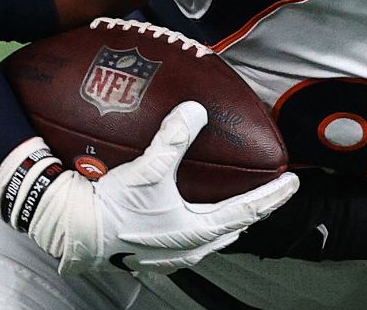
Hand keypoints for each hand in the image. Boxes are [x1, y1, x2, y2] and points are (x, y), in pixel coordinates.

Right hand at [28, 101, 298, 274]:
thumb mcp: (147, 170)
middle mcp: (189, 248)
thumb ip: (174, 138)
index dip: (273, 196)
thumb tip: (195, 110)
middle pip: (234, 227)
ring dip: (227, 219)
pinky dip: (201, 225)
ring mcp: (171, 256)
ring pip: (212, 237)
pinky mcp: (152, 256)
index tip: (293, 184)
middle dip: (254, 208)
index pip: (248, 211)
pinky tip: (191, 214)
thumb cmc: (110, 207)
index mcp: (197, 230)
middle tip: (270, 191)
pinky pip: (189, 240)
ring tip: (236, 202)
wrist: (72, 233)